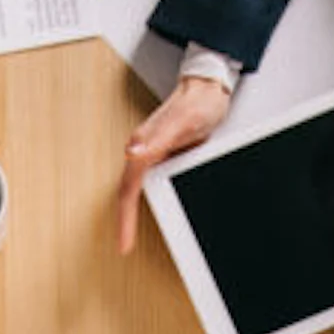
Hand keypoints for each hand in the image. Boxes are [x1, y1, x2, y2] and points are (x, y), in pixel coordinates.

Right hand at [114, 75, 232, 251]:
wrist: (210, 89)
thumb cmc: (198, 103)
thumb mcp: (182, 122)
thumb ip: (157, 138)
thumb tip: (132, 153)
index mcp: (142, 146)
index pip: (128, 189)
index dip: (125, 219)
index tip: (123, 242)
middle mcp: (143, 151)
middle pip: (127, 192)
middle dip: (124, 220)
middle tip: (124, 244)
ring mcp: (153, 154)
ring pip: (137, 188)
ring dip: (133, 212)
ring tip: (130, 235)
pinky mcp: (163, 155)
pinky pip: (151, 182)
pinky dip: (150, 198)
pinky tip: (157, 209)